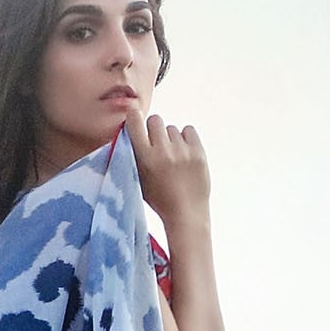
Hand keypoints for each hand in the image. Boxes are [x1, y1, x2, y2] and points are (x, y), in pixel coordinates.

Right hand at [122, 103, 210, 226]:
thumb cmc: (159, 199)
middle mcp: (162, 152)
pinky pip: (188, 130)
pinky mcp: (198, 152)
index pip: (135, 122)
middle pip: (155, 120)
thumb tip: (131, 126)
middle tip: (157, 145)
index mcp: (144, 159)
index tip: (135, 117)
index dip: (134, 116)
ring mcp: (182, 151)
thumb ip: (133, 155)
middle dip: (154, 129)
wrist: (186, 214)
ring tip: (173, 158)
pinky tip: (184, 154)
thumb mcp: (138, 179)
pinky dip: (186, 139)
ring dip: (171, 139)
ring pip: (172, 128)